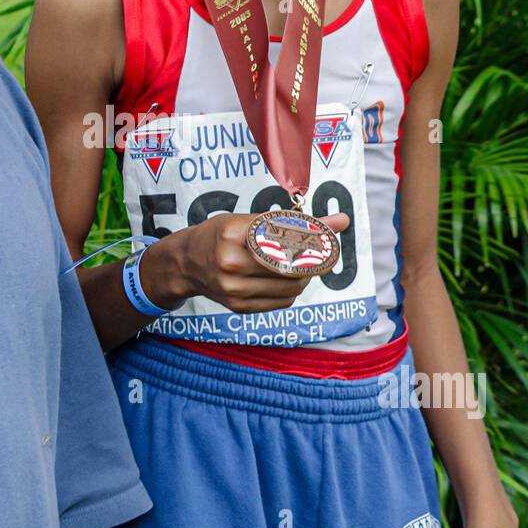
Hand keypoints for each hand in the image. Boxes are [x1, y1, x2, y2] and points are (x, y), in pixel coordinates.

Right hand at [176, 209, 349, 311]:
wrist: (186, 264)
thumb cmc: (219, 235)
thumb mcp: (248, 219)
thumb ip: (294, 221)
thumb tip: (341, 221)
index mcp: (233, 235)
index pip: (286, 239)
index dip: (313, 240)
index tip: (328, 236)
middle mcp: (232, 264)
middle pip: (292, 266)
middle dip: (315, 260)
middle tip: (324, 252)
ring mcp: (235, 290)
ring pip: (291, 287)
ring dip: (307, 276)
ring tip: (305, 264)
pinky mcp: (240, 307)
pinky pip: (282, 301)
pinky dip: (293, 289)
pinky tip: (288, 278)